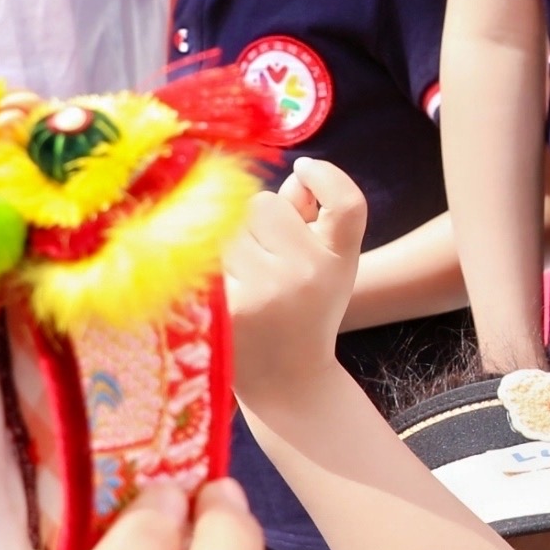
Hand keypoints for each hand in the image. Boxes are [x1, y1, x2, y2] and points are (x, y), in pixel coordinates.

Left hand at [224, 159, 365, 393]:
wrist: (284, 381)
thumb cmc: (304, 313)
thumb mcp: (327, 266)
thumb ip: (314, 216)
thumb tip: (294, 175)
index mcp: (337, 260)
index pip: (347, 205)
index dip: (328, 178)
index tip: (305, 168)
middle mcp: (307, 273)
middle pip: (264, 204)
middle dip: (257, 221)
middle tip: (261, 259)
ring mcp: (266, 290)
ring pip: (227, 225)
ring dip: (225, 240)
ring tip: (240, 277)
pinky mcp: (226, 305)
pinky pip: (202, 252)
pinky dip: (202, 263)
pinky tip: (217, 287)